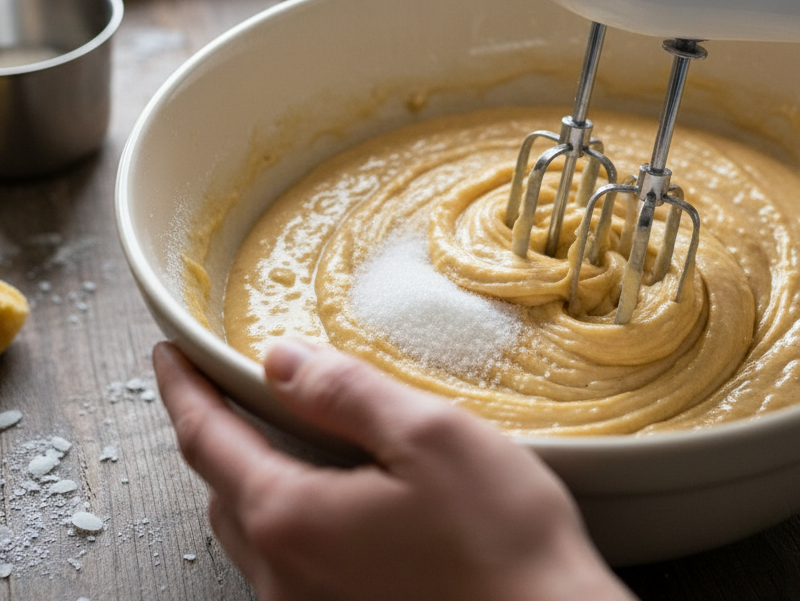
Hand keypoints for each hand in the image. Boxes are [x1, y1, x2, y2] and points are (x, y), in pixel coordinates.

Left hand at [153, 340, 634, 600]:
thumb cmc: (499, 538)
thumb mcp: (427, 436)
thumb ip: (346, 393)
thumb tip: (279, 360)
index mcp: (291, 519)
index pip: (209, 441)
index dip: (184, 389)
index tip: (169, 354)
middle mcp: (283, 575)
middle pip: (221, 489)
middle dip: (214, 431)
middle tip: (225, 383)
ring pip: (253, 528)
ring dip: (249, 473)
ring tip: (275, 428)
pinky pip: (286, 558)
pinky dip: (285, 509)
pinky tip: (329, 488)